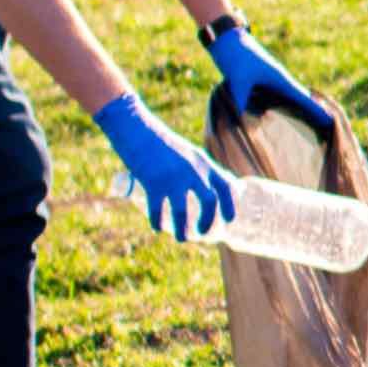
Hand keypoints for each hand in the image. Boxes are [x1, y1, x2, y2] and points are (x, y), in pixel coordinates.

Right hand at [92, 95, 231, 239]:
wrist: (136, 128)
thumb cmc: (160, 142)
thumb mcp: (186, 153)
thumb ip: (196, 169)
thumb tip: (204, 189)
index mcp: (203, 162)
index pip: (226, 185)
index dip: (231, 205)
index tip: (230, 220)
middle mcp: (193, 170)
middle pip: (210, 202)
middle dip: (209, 222)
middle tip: (203, 233)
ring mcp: (173, 177)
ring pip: (183, 212)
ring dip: (183, 230)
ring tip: (181, 238)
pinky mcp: (153, 182)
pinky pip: (158, 210)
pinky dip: (158, 222)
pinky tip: (158, 228)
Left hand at [200, 20, 332, 137]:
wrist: (227, 39)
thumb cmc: (237, 56)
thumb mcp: (238, 81)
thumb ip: (242, 102)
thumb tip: (245, 124)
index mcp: (280, 79)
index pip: (303, 99)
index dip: (316, 110)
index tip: (330, 120)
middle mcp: (279, 81)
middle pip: (301, 100)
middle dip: (313, 112)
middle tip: (326, 125)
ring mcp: (271, 81)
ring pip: (289, 99)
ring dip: (298, 110)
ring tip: (308, 124)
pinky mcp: (261, 81)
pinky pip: (276, 99)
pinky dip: (282, 107)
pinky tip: (278, 117)